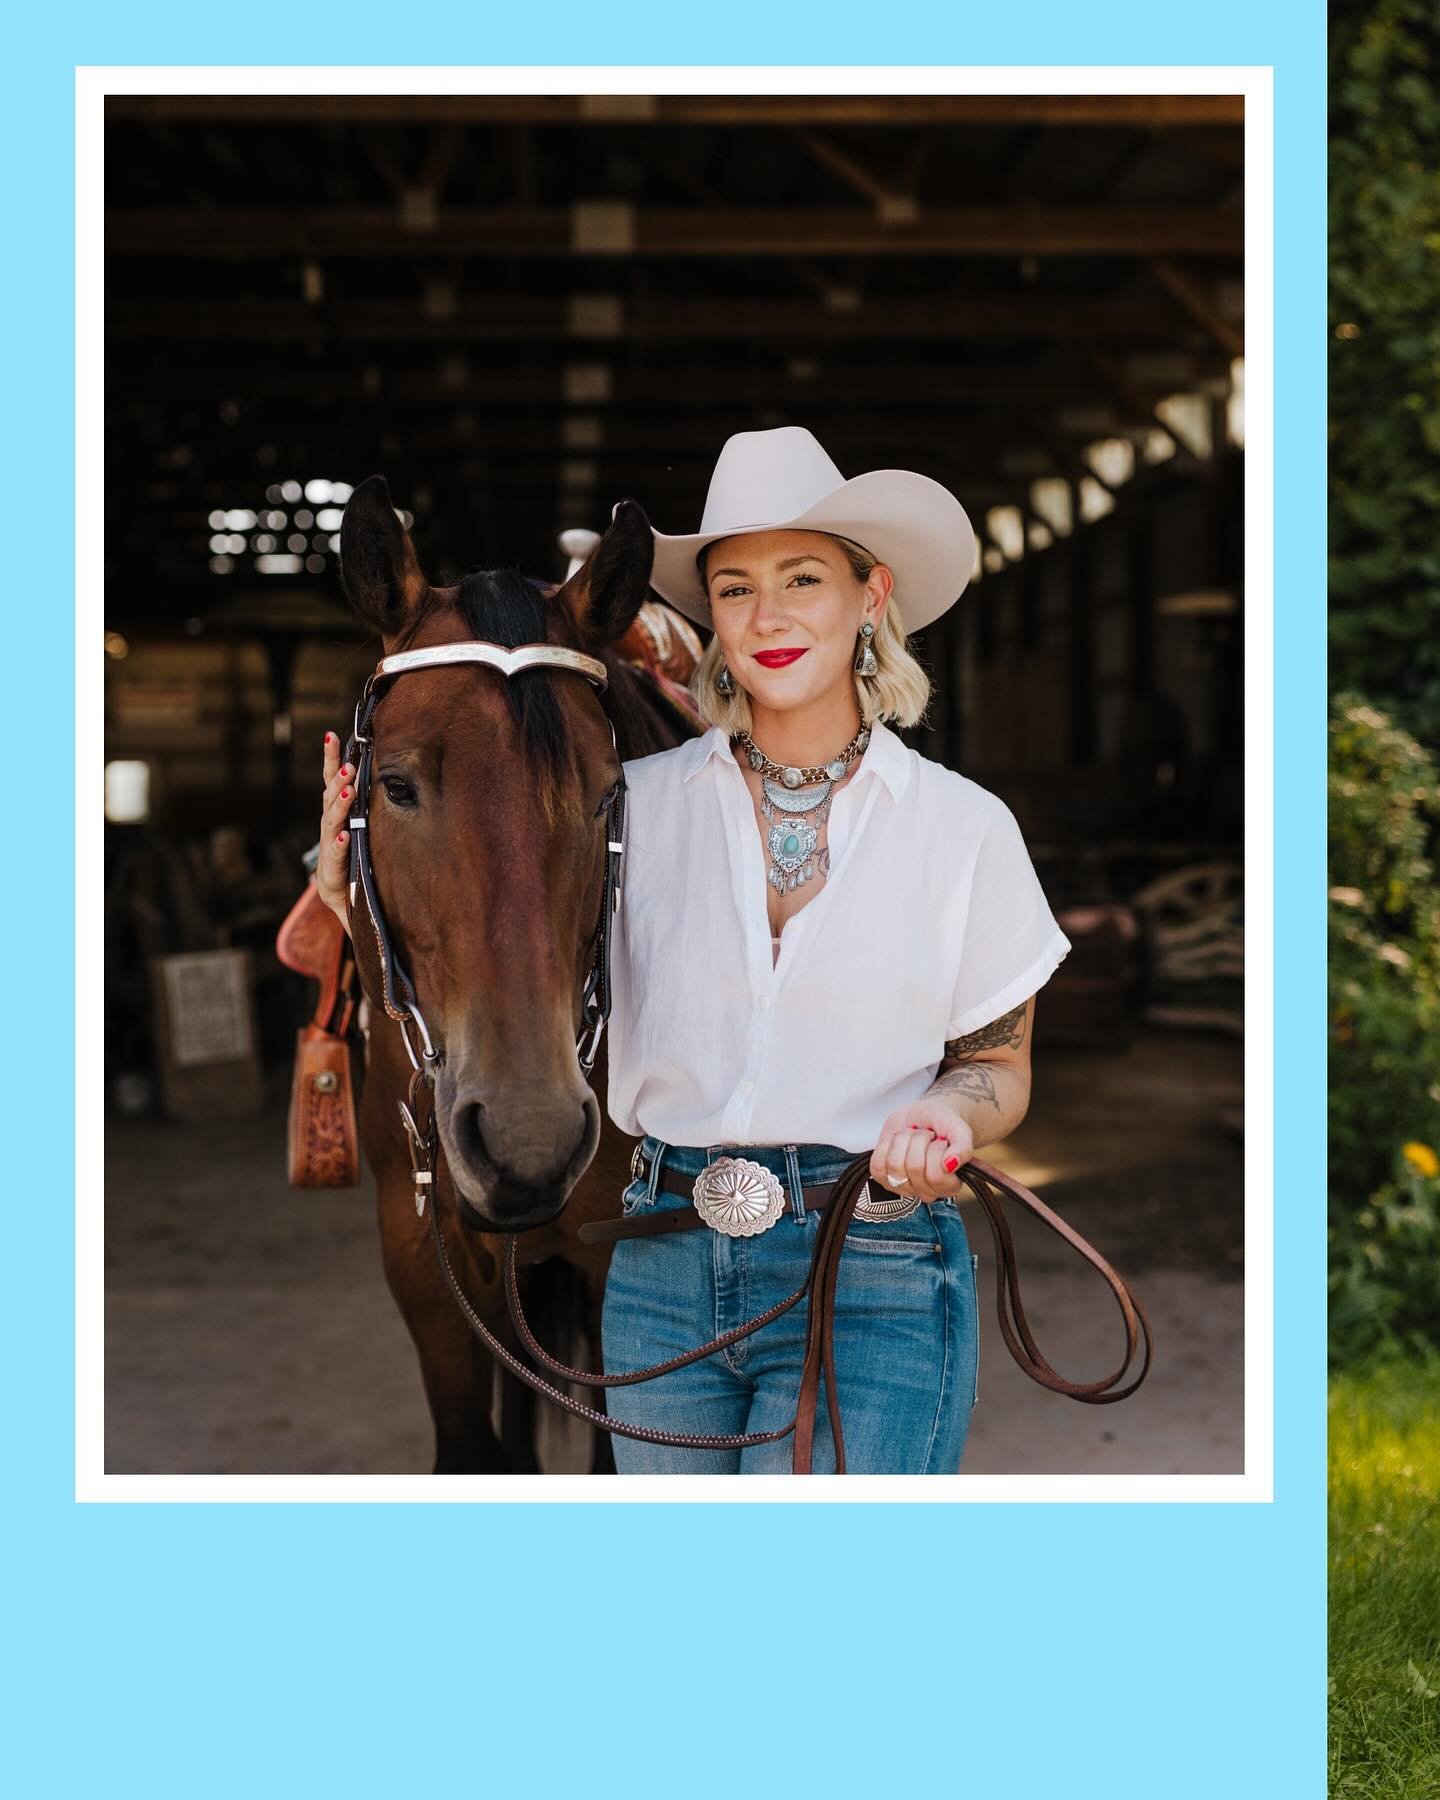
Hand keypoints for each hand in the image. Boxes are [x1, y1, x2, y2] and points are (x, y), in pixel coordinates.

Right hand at [318, 731, 354, 930]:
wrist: (349, 901)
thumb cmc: (358, 859)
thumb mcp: (365, 828)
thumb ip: (369, 806)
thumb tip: (386, 774)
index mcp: (338, 814)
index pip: (332, 782)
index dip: (331, 759)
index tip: (332, 735)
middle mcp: (331, 826)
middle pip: (331, 797)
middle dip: (339, 779)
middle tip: (350, 764)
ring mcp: (330, 847)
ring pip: (331, 821)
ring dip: (339, 805)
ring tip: (347, 791)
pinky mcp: (332, 870)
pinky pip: (336, 855)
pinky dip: (339, 844)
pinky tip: (344, 834)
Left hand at [870, 1101, 974, 1203]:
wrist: (925, 1116)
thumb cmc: (943, 1125)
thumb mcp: (960, 1130)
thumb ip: (963, 1147)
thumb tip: (950, 1164)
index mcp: (950, 1185)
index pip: (937, 1176)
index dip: (937, 1151)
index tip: (941, 1141)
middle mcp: (927, 1191)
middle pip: (914, 1167)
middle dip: (919, 1140)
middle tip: (926, 1135)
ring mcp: (904, 1187)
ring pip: (895, 1165)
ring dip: (903, 1140)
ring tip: (912, 1137)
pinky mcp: (884, 1178)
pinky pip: (877, 1165)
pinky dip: (886, 1145)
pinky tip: (897, 1141)